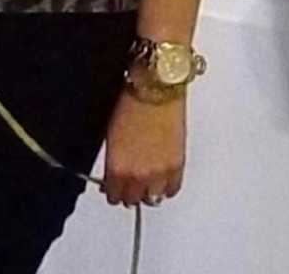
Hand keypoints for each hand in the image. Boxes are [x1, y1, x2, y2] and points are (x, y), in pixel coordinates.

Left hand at [101, 89, 185, 207]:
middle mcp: (139, 175)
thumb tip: (114, 172)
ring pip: (153, 198)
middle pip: (133, 200)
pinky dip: (167, 186)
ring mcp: (160, 172)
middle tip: (129, 183)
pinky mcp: (178, 166)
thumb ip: (113, 160)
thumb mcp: (111, 134)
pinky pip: (172, 189)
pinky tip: (162, 178)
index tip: (114, 188)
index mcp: (118, 167)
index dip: (113, 191)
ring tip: (147, 181)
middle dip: (130, 192)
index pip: (113, 196)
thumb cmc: (131, 102)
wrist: (155, 88)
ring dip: (149, 191)